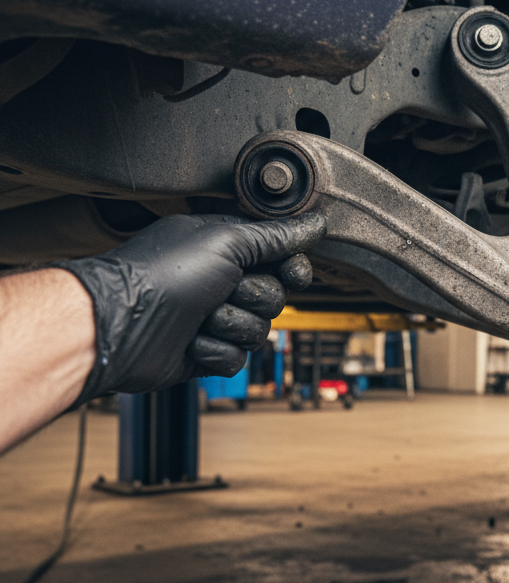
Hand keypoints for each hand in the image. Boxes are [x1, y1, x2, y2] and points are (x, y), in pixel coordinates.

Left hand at [55, 212, 325, 403]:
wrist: (120, 326)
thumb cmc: (161, 275)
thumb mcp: (226, 241)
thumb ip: (276, 236)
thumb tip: (314, 223)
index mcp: (225, 248)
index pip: (282, 258)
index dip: (292, 269)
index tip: (292, 273)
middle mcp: (220, 281)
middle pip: (276, 297)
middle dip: (254, 298)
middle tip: (223, 291)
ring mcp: (213, 317)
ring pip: (259, 332)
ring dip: (231, 326)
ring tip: (200, 318)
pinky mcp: (205, 352)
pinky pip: (237, 359)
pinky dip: (215, 352)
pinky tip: (191, 342)